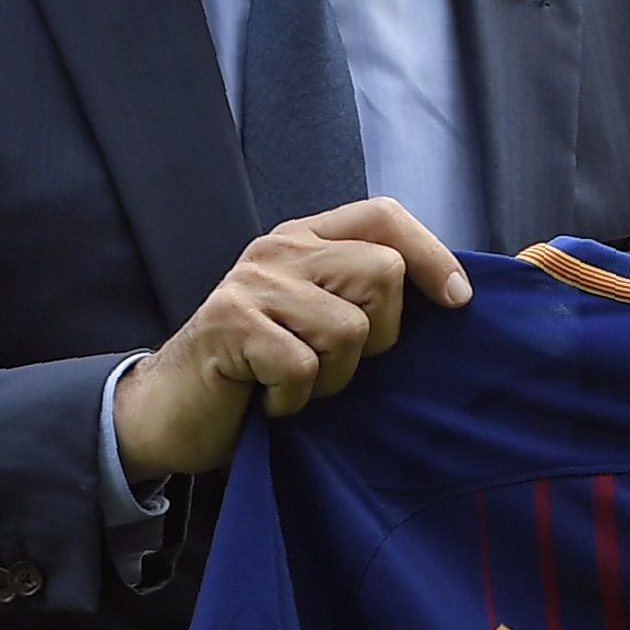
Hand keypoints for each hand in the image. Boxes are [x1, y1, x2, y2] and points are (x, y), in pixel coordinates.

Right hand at [112, 200, 471, 476]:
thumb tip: (454, 298)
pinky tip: (267, 401)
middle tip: (333, 366)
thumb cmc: (258, 376)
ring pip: (349, 328)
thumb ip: (363, 298)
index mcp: (306, 240)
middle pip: (382, 272)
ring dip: (333, 378)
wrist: (170, 413)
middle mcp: (279, 249)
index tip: (458, 301)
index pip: (384, 216)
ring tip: (294, 386)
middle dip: (378, 339)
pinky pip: (303, 367)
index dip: (432, 255)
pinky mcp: (229, 324)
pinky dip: (294, 401)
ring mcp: (251, 283)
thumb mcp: (317, 324)